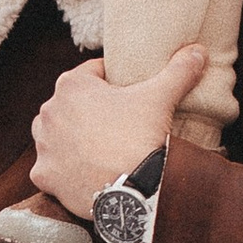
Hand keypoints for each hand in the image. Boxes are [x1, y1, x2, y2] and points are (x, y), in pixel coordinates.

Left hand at [28, 47, 208, 218]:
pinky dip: (65, 171)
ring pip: (57, 135)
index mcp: (71, 85)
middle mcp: (49, 112)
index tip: (126, 93)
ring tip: (99, 149)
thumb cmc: (140, 136)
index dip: (113, 81)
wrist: (132, 190)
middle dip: (90, 111)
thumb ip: (178, 70)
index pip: (93, 73)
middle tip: (116, 124)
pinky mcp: (43, 175)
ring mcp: (43, 146)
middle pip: (72, 105)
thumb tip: (198, 52)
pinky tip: (85, 173)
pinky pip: (51, 169)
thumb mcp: (161, 97)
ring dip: (72, 139)